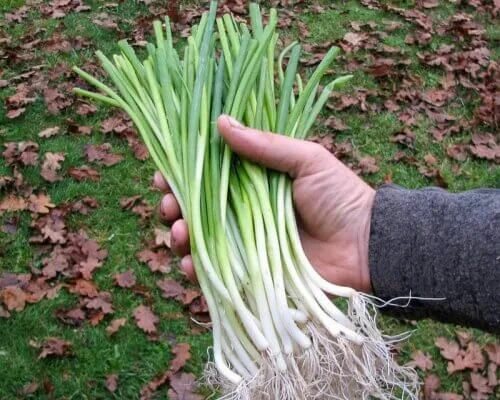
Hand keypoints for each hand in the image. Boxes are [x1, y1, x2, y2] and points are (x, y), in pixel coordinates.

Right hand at [154, 115, 374, 292]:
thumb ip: (266, 144)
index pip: (207, 175)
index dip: (182, 173)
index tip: (164, 172)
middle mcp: (243, 211)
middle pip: (195, 208)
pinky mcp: (251, 272)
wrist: (365, 243)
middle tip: (169, 205)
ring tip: (178, 232)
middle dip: (174, 206)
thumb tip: (220, 120)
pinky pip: (216, 274)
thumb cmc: (339, 195)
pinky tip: (189, 265)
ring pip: (199, 240)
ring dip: (179, 237)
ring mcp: (245, 243)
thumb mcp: (306, 159)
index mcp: (252, 181)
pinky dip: (197, 271)